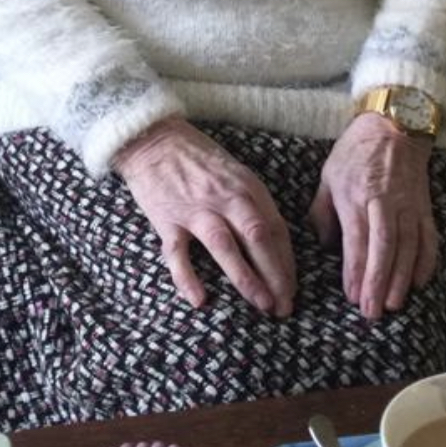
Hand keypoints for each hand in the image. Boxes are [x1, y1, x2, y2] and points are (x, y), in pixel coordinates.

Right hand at [113, 116, 296, 316]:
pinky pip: (178, 253)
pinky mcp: (167, 219)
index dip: (287, 262)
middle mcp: (225, 198)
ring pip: (225, 247)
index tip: (292, 289)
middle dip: (276, 275)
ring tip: (261, 305)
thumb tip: (271, 242)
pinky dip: (188, 278)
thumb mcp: (235, 172)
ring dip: (246, 278)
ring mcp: (195, 209)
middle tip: (284, 307)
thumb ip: (252, 203)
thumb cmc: (197, 157)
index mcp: (246, 187)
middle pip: (257, 239)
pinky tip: (200, 300)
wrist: (153, 139)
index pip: (275, 229)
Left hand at [308, 113, 438, 319]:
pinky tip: (420, 282)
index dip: (356, 271)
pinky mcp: (424, 205)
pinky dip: (426, 261)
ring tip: (395, 303)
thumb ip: (323, 212)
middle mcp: (384, 202)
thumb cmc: (355, 151)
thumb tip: (327, 246)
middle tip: (373, 311)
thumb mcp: (328, 176)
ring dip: (402, 278)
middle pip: (384, 248)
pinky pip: (428, 237)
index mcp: (355, 195)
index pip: (357, 240)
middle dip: (379, 282)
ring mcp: (408, 204)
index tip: (352, 296)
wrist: (395, 124)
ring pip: (408, 247)